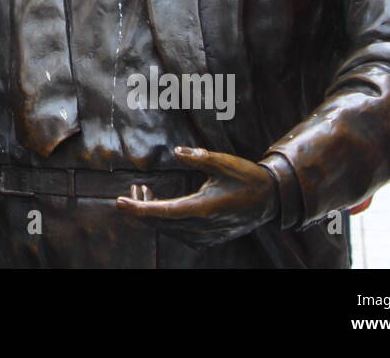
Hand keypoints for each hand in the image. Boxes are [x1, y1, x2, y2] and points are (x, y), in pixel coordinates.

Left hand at [115, 146, 278, 247]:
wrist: (270, 200)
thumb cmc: (247, 178)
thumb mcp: (225, 163)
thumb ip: (200, 157)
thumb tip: (177, 151)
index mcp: (204, 208)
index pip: (164, 212)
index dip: (139, 209)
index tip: (119, 203)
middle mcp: (202, 227)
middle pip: (161, 222)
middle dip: (141, 208)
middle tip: (132, 190)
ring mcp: (205, 236)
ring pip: (169, 229)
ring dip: (153, 214)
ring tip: (143, 193)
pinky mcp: (208, 239)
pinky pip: (178, 233)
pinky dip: (165, 221)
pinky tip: (161, 206)